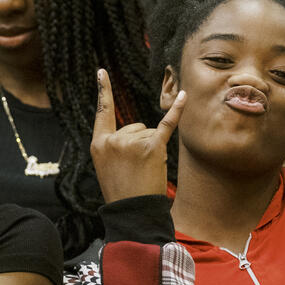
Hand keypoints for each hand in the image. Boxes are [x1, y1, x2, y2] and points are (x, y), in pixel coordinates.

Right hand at [90, 68, 185, 203]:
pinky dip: (177, 111)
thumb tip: (137, 130)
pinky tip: (184, 96)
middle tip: (135, 170)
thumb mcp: (106, 166)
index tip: (102, 71)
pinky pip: (166, 124)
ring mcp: (133, 142)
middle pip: (135, 126)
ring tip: (144, 170)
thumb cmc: (121, 191)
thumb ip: (115, 145)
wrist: (132, 213)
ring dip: (152, 149)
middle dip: (140, 144)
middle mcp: (114, 139)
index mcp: (99, 144)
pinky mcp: (153, 146)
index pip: (102, 112)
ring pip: (149, 132)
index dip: (102, 90)